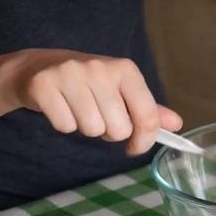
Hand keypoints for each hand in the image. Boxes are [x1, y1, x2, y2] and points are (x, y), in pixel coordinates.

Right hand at [0, 49, 181, 154]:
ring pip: (93, 130)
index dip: (145, 141)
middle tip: (99, 116)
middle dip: (110, 132)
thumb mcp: (122, 91)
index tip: (135, 147)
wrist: (39, 68)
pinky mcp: (44, 85)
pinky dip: (64, 125)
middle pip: (119, 130)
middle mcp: (100, 68)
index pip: (148, 117)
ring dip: (87, 129)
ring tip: (80, 110)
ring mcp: (70, 74)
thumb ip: (149, 109)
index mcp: (126, 70)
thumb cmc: (89, 84)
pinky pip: (65, 127)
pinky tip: (61, 107)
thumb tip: (176, 124)